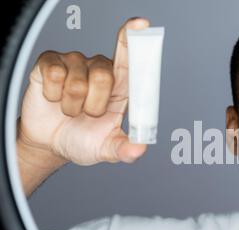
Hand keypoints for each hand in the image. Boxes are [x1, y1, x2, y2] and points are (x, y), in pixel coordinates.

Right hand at [18, 17, 149, 165]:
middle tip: (87, 115)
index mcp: (119, 87)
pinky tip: (54, 99)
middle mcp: (99, 70)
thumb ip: (124, 149)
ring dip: (72, 106)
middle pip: (105, 75)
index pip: (130, 57)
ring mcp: (75, 64)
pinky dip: (54, 96)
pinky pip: (54, 74)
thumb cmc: (82, 140)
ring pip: (78, 81)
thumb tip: (140, 150)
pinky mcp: (50, 63)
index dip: (134, 38)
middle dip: (94, 105)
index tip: (141, 24)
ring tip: (71, 110)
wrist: (50, 143)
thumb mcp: (106, 149)